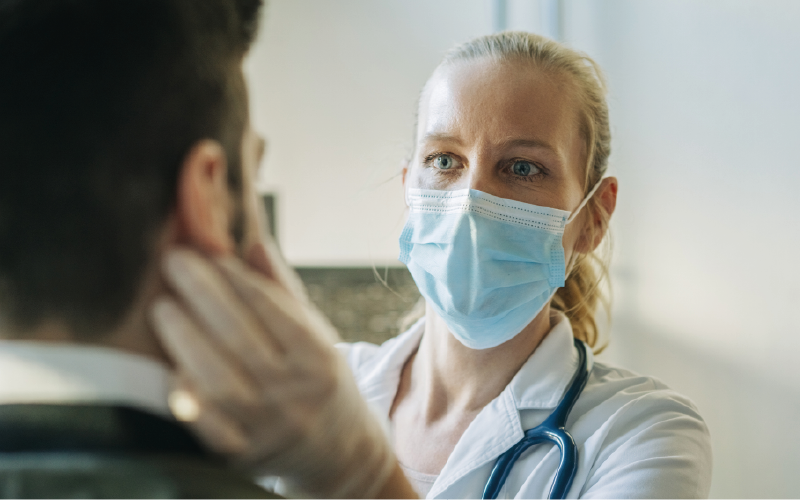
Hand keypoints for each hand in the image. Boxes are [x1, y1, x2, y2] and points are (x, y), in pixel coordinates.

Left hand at [149, 243, 395, 499]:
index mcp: (318, 357)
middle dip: (203, 294)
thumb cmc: (317, 378)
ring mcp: (268, 427)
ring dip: (185, 339)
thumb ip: (280, 288)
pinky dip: (187, 396)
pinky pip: (207, 427)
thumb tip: (249, 237)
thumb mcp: (314, 332)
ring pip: (219, 381)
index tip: (207, 250)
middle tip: (174, 261)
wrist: (338, 450)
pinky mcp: (242, 455)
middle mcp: (295, 393)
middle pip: (241, 338)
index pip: (272, 309)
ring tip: (164, 307)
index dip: (236, 277)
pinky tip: (170, 366)